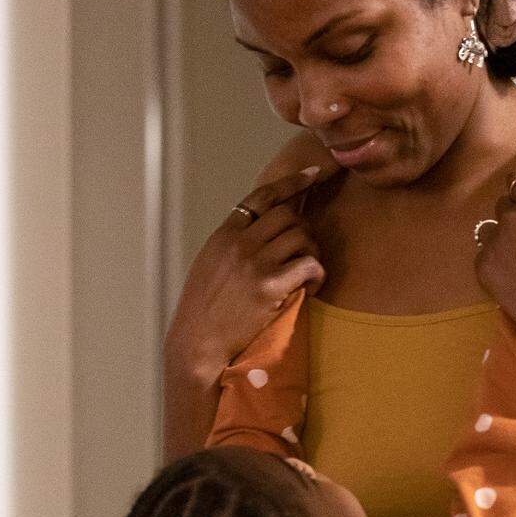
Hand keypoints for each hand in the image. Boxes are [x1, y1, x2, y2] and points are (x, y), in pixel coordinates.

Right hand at [166, 166, 327, 377]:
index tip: (312, 175)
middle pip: (288, 214)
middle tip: (304, 251)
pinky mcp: (270, 286)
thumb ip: (233, 243)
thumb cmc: (203, 309)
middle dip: (304, 228)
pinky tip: (312, 286)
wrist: (197, 341)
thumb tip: (259, 229)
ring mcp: (255, 263)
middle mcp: (240, 242)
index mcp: (224, 234)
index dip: (291, 182)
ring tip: (306, 273)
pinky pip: (309, 264)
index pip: (262, 195)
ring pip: (302, 235)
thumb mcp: (209, 264)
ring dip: (312, 251)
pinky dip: (317, 273)